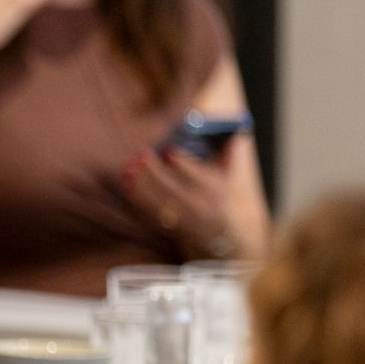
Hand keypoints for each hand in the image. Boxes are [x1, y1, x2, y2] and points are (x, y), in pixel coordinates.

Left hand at [120, 142, 236, 256]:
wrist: (214, 234)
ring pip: (157, 200)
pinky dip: (136, 197)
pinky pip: (148, 211)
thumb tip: (237, 129)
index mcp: (212, 189)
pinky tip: (126, 182)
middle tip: (141, 153)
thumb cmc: (218, 194)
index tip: (168, 150)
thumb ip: (231, 152)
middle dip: (155, 170)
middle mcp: (196, 204)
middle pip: (172, 187)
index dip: (182, 162)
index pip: (197, 175)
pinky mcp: (165, 225)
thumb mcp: (228, 175)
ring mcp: (180, 217)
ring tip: (128, 167)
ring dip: (141, 183)